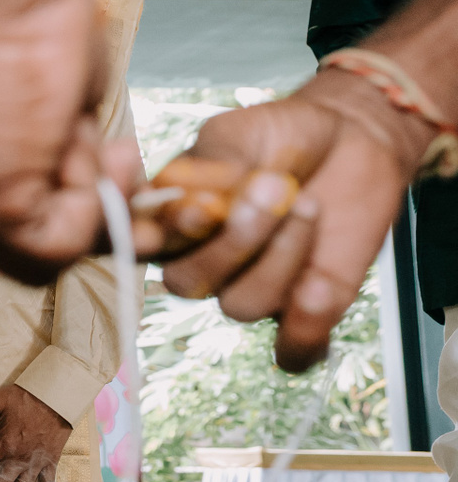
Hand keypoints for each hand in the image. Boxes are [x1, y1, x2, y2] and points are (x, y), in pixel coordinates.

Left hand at [0, 0, 142, 285]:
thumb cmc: (13, 10)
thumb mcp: (38, 96)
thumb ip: (53, 146)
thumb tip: (94, 177)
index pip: (5, 210)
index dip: (67, 194)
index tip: (107, 158)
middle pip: (23, 232)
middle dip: (86, 199)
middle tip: (119, 158)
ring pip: (46, 236)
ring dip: (89, 185)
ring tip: (79, 118)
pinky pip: (61, 235)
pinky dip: (95, 197)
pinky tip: (82, 136)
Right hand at [132, 68, 427, 370]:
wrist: (354, 136)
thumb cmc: (283, 133)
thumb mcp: (237, 133)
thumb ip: (211, 167)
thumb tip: (188, 210)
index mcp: (168, 220)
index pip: (127, 246)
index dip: (135, 243)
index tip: (174, 219)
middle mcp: (199, 262)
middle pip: (187, 283)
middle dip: (233, 239)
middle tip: (275, 187)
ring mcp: (251, 287)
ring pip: (242, 305)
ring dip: (281, 256)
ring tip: (309, 205)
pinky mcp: (305, 309)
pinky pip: (294, 348)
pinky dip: (306, 325)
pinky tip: (319, 285)